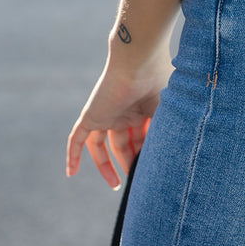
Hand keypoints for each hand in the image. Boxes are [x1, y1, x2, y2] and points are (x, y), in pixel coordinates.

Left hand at [66, 51, 172, 187]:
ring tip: (116, 185)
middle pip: (123, 144)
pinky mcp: (91, 115)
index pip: (142, 137)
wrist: (140, 61)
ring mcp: (107, 114)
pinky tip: (70, 173)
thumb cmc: (160, 82)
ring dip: (105, 166)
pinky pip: (77, 138)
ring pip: (101, 145)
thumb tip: (173, 164)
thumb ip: (165, 137)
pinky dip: (73, 154)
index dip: (147, 155)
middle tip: (139, 181)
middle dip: (130, 162)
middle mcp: (124, 112)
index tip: (154, 173)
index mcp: (143, 109)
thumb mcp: (168, 115)